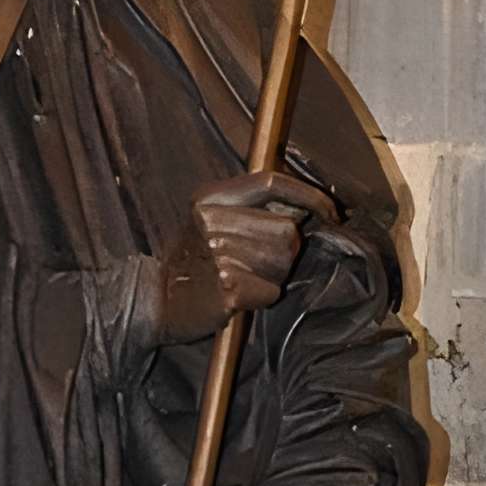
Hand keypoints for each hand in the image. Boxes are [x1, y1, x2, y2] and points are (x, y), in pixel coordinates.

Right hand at [160, 172, 337, 341]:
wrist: (154, 302)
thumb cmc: (191, 264)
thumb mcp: (208, 221)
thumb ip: (250, 209)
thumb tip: (306, 208)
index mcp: (210, 199)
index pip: (272, 183)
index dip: (310, 196)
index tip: (332, 211)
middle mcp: (213, 221)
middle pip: (287, 230)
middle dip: (284, 251)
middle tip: (253, 264)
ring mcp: (221, 254)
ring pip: (283, 262)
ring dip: (273, 275)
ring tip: (242, 279)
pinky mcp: (229, 287)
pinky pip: (272, 291)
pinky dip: (262, 297)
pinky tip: (237, 297)